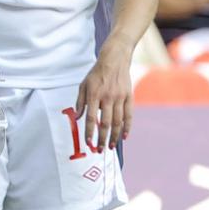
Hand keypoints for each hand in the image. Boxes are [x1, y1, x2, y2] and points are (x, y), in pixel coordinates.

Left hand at [75, 35, 133, 150]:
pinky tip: (124, 136)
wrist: (114, 60)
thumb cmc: (96, 74)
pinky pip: (129, 115)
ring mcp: (120, 97)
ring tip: (111, 146)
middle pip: (105, 123)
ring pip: (118, 122)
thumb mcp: (83, 85)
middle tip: (100, 149)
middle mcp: (107, 97)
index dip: (89, 132)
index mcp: (94, 95)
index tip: (88, 142)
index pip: (91, 118)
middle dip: (103, 139)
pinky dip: (127, 127)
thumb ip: (81, 102)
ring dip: (115, 136)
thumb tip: (79, 118)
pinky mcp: (129, 97)